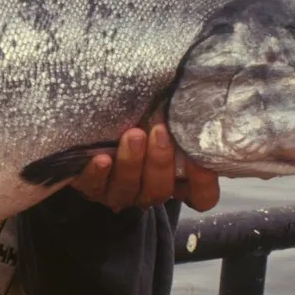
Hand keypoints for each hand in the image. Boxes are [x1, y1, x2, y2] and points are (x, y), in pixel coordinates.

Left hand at [69, 119, 221, 213]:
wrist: (96, 128)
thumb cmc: (142, 119)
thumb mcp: (164, 118)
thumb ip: (181, 118)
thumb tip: (200, 98)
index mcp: (176, 180)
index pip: (201, 196)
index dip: (202, 183)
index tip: (199, 159)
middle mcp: (149, 190)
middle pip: (160, 190)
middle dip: (160, 161)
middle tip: (159, 131)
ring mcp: (120, 192)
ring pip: (129, 189)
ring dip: (131, 162)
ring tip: (133, 135)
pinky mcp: (92, 187)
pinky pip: (94, 186)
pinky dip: (98, 173)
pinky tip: (102, 158)